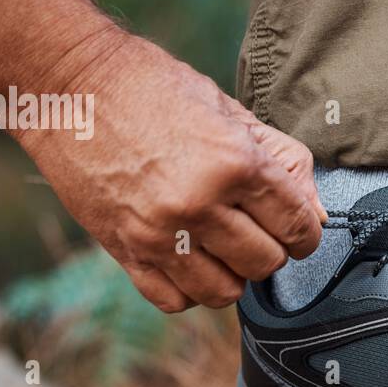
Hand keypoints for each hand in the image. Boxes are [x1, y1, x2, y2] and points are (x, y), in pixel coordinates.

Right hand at [22, 32, 323, 311]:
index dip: (306, 232)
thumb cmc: (154, 88)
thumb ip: (284, 164)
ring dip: (232, 273)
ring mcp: (159, 233)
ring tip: (221, 244)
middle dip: (271, 250)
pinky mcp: (124, 250)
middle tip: (255, 228)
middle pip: (266, 264)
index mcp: (235, 163)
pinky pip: (175, 301)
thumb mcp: (231, 112)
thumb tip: (319, 216)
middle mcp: (199, 204)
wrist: (69, 85)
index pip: (299, 227)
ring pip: (225, 292)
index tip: (297, 227)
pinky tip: (188, 258)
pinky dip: (189, 288)